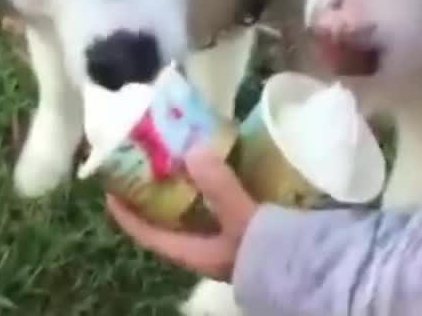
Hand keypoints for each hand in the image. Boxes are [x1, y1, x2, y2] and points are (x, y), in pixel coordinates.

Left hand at [106, 143, 258, 280]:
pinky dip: (214, 190)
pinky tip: (221, 168)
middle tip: (150, 161)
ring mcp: (225, 243)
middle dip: (157, 193)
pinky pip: (219, 209)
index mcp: (192, 252)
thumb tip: (193, 150)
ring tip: (182, 156)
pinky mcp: (247, 235)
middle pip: (168, 221)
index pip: (146, 234)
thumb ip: (217, 185)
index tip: (109, 189)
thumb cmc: (269, 251)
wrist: (312, 271)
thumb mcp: (240, 217)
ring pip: (194, 214)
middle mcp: (204, 250)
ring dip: (187, 189)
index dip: (126, 213)